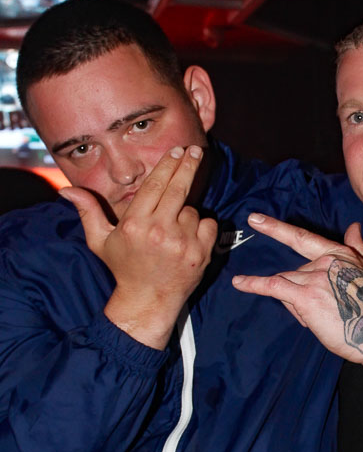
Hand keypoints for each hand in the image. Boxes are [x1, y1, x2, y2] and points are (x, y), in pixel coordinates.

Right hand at [60, 145, 216, 348]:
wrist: (148, 301)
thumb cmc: (124, 268)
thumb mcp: (100, 241)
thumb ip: (88, 212)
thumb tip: (66, 190)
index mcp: (135, 225)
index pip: (155, 185)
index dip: (167, 165)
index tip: (176, 150)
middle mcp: (159, 232)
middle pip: (178, 188)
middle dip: (188, 165)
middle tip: (195, 151)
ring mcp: (182, 243)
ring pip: (192, 210)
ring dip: (186, 212)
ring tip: (173, 230)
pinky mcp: (200, 253)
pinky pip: (208, 224)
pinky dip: (202, 226)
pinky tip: (188, 238)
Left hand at [232, 214, 362, 363]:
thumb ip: (357, 247)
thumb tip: (354, 226)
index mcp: (339, 253)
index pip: (302, 238)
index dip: (276, 228)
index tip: (255, 219)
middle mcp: (325, 261)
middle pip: (294, 272)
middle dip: (302, 294)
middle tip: (325, 312)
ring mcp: (314, 276)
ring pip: (288, 284)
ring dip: (297, 304)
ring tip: (321, 319)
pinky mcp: (305, 295)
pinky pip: (273, 286)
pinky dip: (254, 284)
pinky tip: (239, 283)